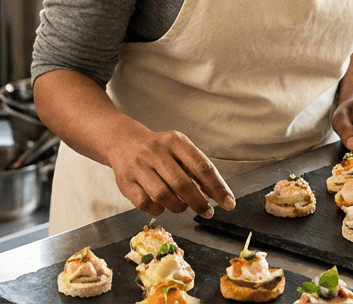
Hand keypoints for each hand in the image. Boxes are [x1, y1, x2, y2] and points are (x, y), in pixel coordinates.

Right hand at [103, 128, 236, 218]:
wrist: (123, 142)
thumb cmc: (160, 151)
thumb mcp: (180, 150)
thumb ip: (197, 170)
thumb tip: (219, 195)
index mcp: (175, 141)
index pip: (201, 166)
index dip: (217, 187)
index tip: (229, 203)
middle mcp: (155, 152)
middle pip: (182, 184)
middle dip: (199, 203)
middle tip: (208, 212)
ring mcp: (138, 167)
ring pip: (163, 196)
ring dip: (178, 207)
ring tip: (183, 206)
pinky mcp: (126, 182)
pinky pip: (146, 204)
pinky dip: (159, 209)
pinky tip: (162, 204)